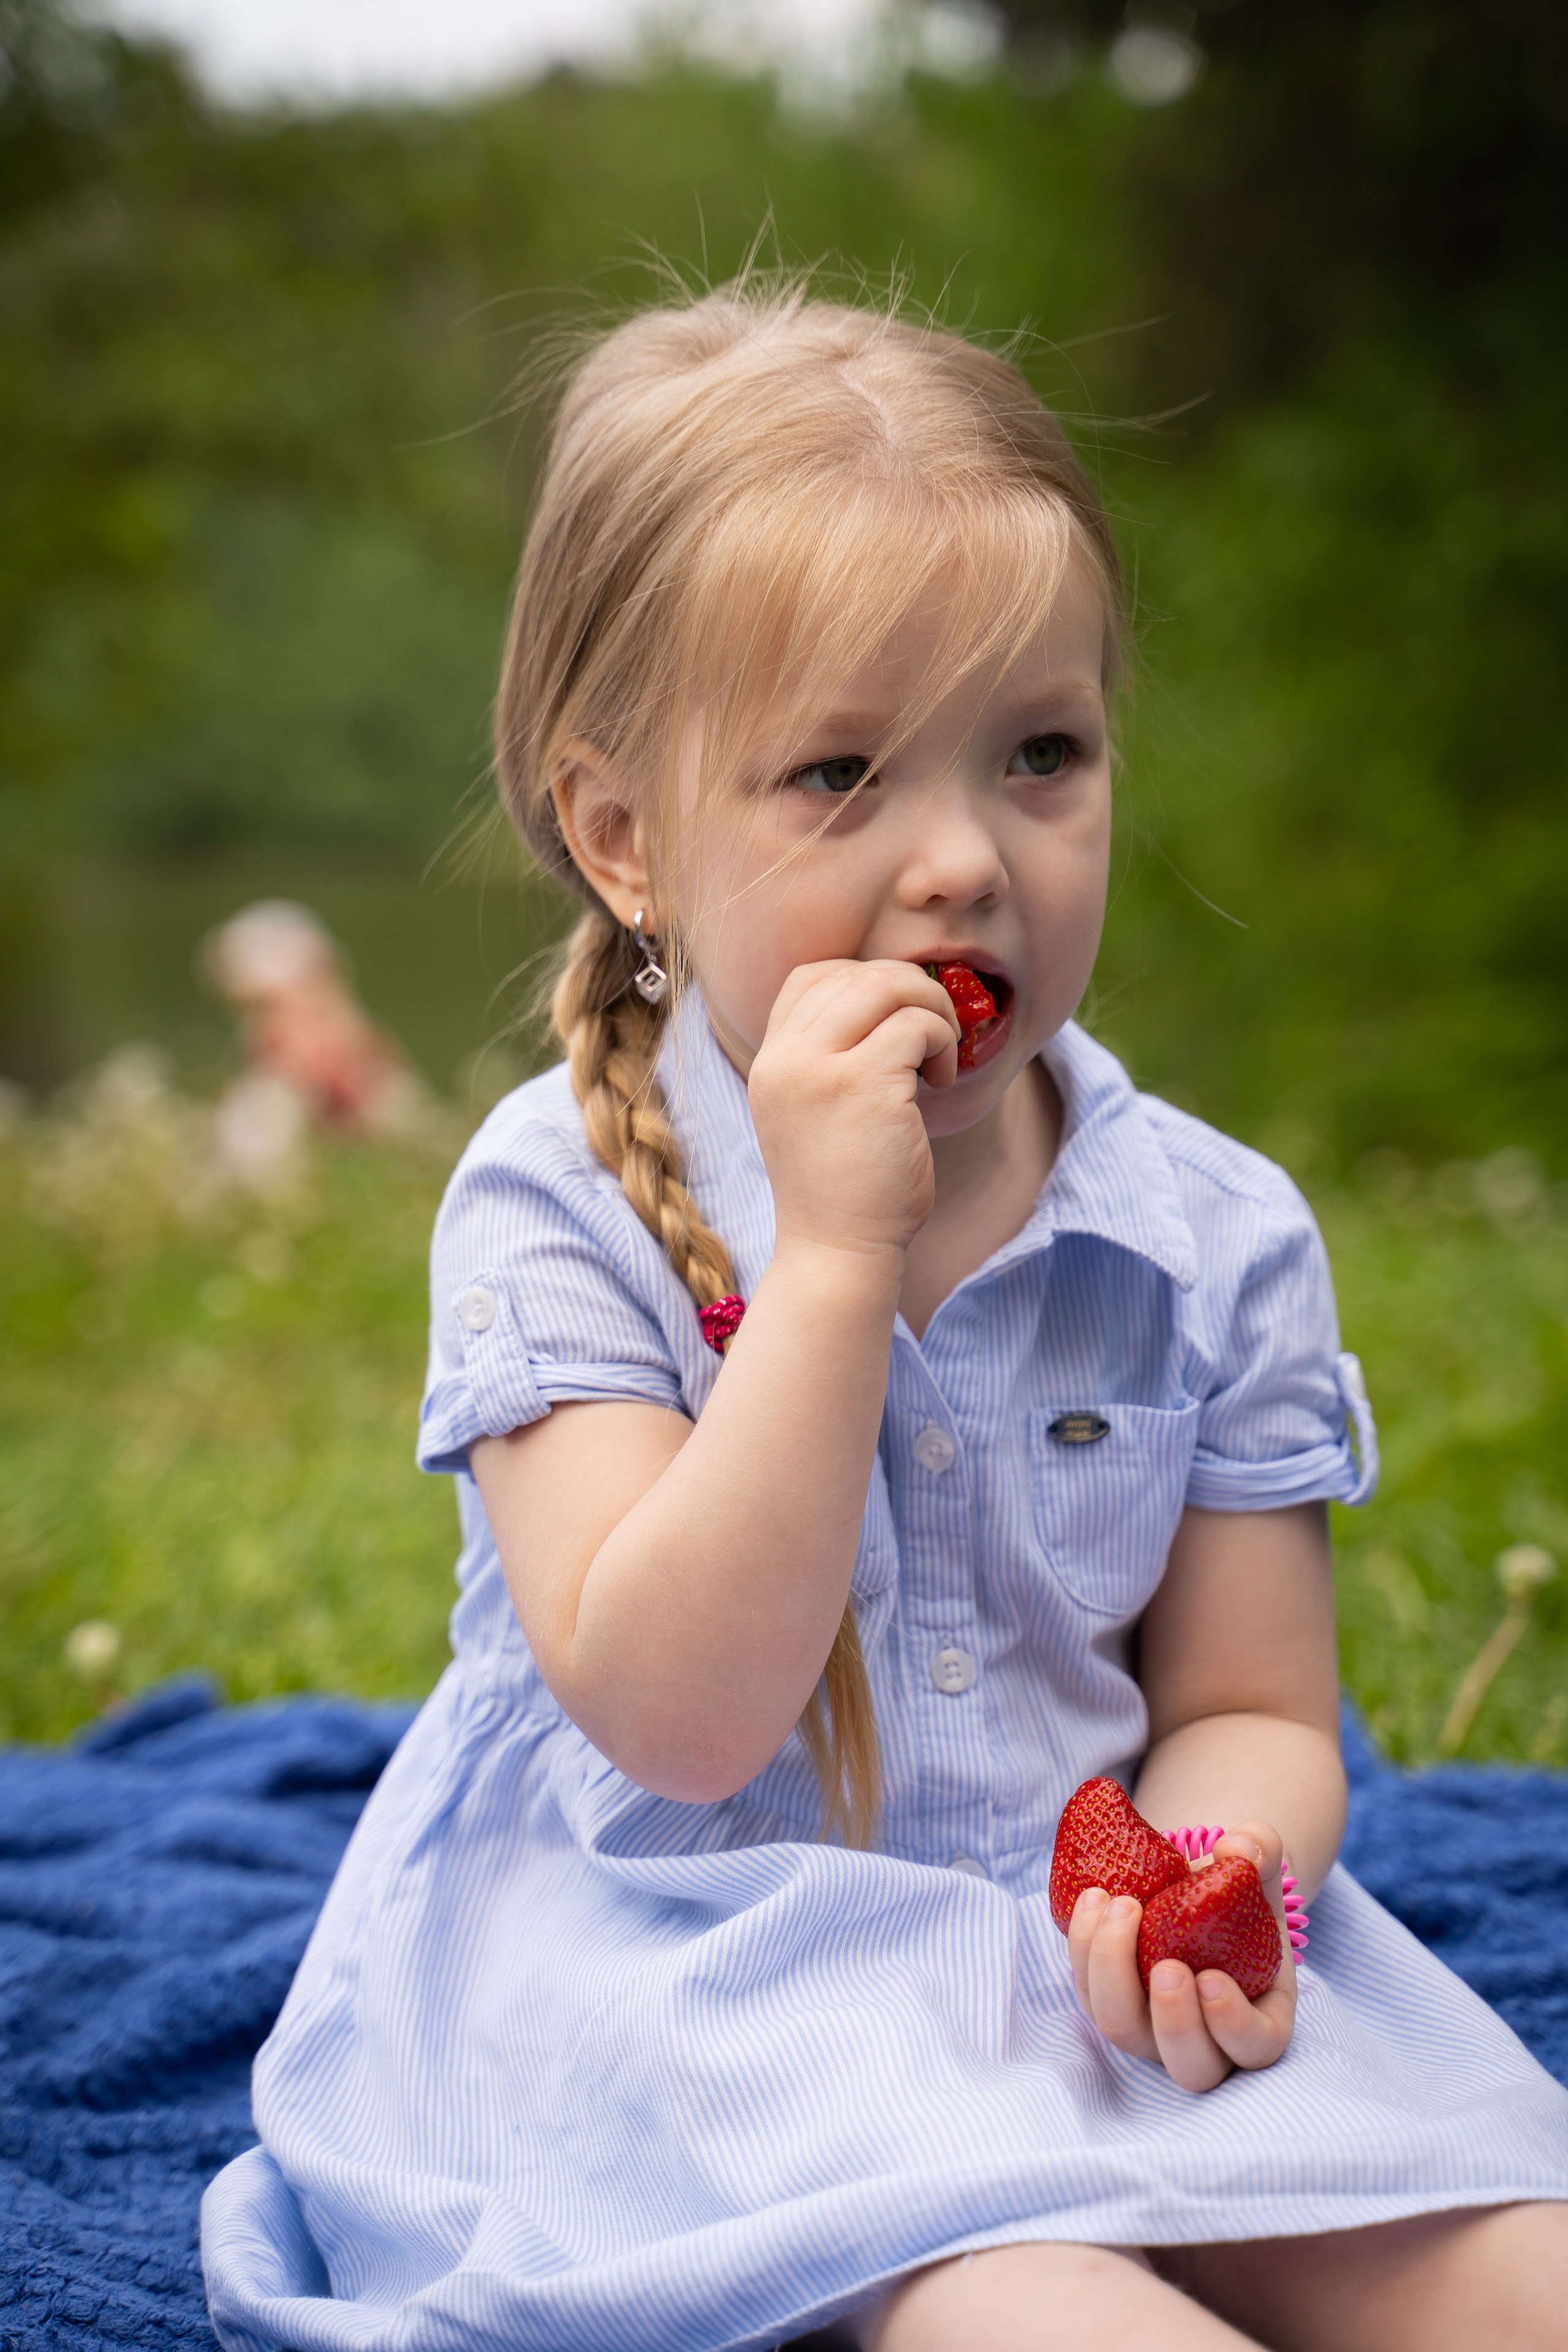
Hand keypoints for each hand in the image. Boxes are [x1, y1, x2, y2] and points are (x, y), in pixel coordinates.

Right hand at [749, 959, 960, 1267]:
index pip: (811, 978)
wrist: (837, 1252)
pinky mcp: (863, 1084)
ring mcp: (818, 1068)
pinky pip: (917, 1026)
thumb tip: (890, 1003)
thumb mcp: (813, 1112)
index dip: (865, 983)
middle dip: (908, 989)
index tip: (896, 1021)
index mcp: (771, 1062)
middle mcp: (785, 1058)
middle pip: (853, 972)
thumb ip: (829, 1060)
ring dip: (931, 1011)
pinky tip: (942, 1082)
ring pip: (888, 988)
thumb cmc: (842, 1189)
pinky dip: (943, 1042)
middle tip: (934, 1032)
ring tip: (941, 1055)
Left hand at [1066, 1820, 1296, 2092]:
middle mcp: (1205, 2038)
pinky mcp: (1110, 2001)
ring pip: (1124, 2031)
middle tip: (1166, 1965)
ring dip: (1114, 1974)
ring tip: (1120, 1905)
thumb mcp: (1254, 1866)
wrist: (1188, 1886)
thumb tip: (1239, 1849)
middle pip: (1190, 2066)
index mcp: (1258, 2017)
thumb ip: (1259, 1851)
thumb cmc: (1235, 1888)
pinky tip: (1092, 1898)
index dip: (1233, 2024)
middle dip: (1174, 2020)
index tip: (1211, 1978)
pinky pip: (1088, 1993)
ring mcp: (1152, 2028)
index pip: (1256, 2047)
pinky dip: (1084, 1948)